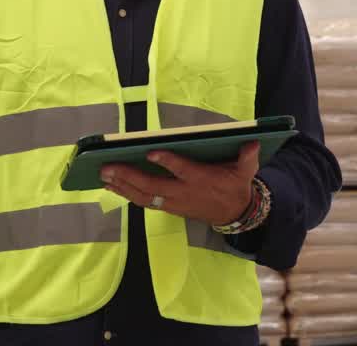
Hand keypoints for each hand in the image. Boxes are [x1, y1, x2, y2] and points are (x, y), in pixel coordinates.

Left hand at [101, 142, 259, 225]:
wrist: (234, 214)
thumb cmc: (235, 185)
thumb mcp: (246, 172)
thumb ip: (247, 157)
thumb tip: (253, 142)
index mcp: (201, 179)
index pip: (182, 170)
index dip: (167, 162)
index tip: (151, 152)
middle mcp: (183, 192)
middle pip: (153, 186)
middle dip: (129, 177)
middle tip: (108, 166)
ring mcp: (174, 202)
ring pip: (144, 196)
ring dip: (122, 187)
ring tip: (103, 176)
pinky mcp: (168, 207)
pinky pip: (144, 202)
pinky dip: (126, 194)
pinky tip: (112, 186)